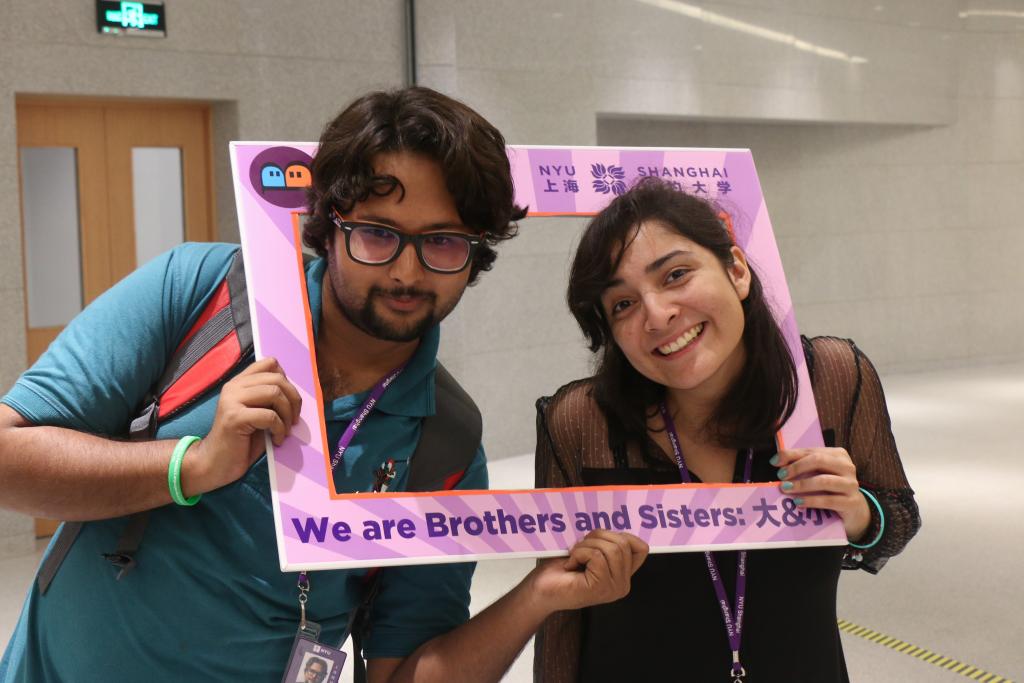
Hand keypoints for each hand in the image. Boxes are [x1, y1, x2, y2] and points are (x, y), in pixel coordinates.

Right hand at [182, 357, 300, 496]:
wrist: (214, 464)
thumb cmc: (241, 441)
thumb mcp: (257, 413)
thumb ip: (269, 398)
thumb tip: (294, 393)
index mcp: (239, 383)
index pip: (269, 363)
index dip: (286, 380)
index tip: (289, 401)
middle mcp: (234, 387)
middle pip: (277, 379)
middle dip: (293, 400)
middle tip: (293, 420)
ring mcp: (232, 400)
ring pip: (274, 393)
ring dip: (287, 414)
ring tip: (285, 430)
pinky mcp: (234, 417)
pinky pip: (269, 416)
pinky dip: (280, 429)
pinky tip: (276, 440)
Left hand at [526, 530, 648, 613]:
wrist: (540, 590)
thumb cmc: (561, 569)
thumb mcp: (590, 551)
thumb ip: (608, 543)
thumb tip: (616, 522)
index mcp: (623, 575)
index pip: (641, 548)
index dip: (622, 535)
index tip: (599, 538)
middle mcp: (623, 585)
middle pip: (623, 543)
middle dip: (598, 537)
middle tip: (579, 548)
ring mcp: (613, 588)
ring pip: (612, 548)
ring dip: (587, 546)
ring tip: (575, 557)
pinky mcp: (600, 587)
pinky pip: (597, 556)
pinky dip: (580, 553)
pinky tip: (571, 565)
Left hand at [773, 447, 870, 540]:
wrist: (854, 509)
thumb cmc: (831, 488)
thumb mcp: (817, 473)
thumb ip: (801, 464)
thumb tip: (777, 461)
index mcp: (838, 455)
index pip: (811, 451)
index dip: (791, 455)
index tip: (774, 462)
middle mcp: (847, 467)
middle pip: (818, 461)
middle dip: (796, 467)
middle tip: (781, 476)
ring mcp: (851, 484)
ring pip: (824, 481)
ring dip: (801, 484)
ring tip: (786, 489)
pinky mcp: (851, 502)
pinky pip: (828, 500)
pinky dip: (811, 500)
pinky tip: (798, 502)